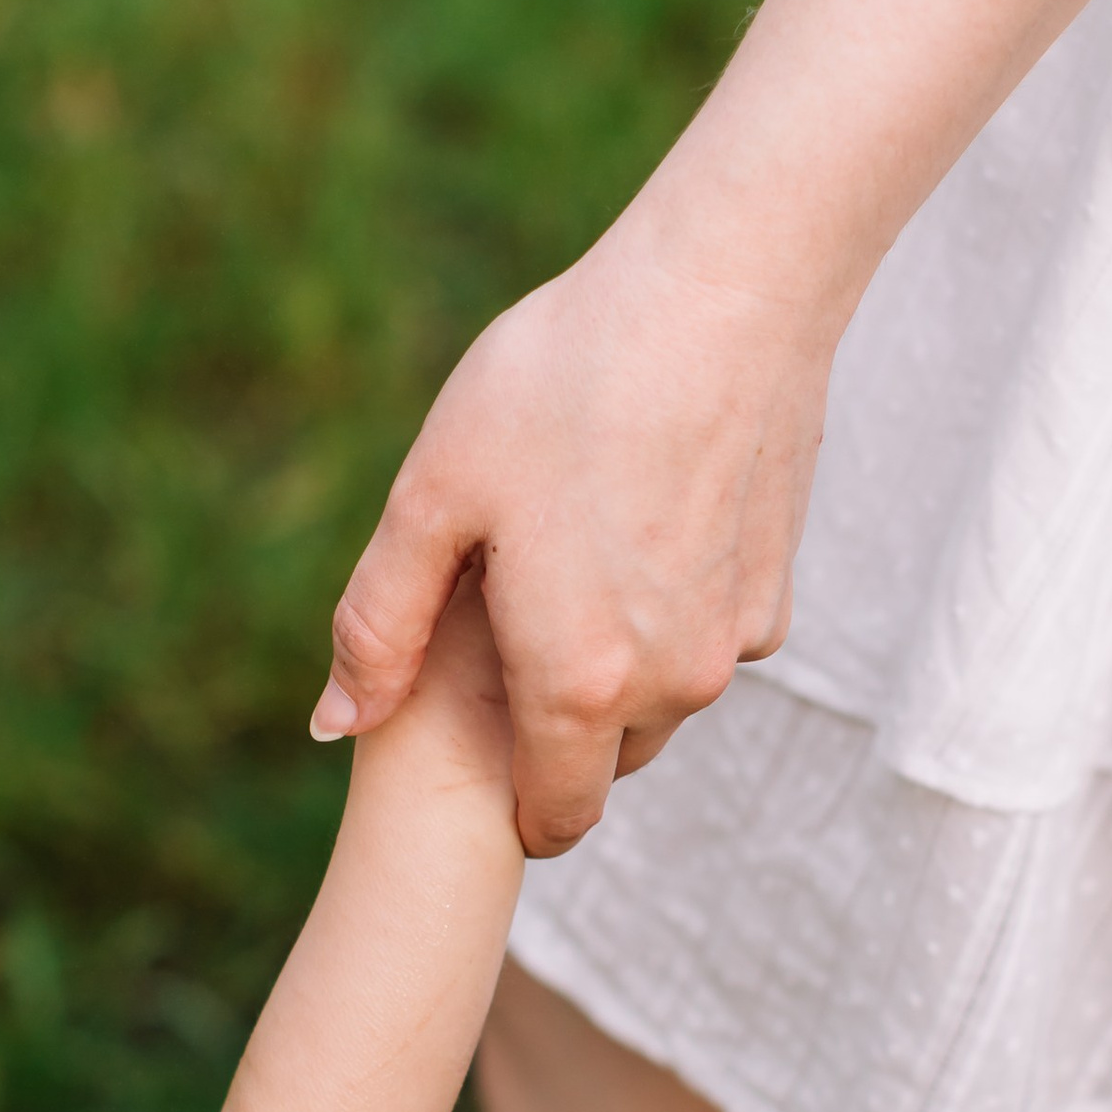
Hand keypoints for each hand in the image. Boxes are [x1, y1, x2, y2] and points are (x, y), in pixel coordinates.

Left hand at [314, 232, 832, 856]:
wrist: (721, 293)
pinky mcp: (776, 592)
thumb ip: (379, 625)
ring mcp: (735, 643)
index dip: (509, 805)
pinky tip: (635, 511)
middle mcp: (672, 685)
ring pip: (659, 699)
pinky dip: (667, 610)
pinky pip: (704, 639)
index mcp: (577, 682)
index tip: (478, 741)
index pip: (551, 818)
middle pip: (604, 761)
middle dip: (553, 722)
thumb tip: (334, 725)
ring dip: (612, 664)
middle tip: (510, 602)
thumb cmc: (562, 382)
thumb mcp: (434, 496)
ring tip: (567, 546)